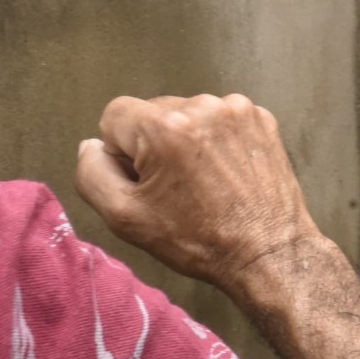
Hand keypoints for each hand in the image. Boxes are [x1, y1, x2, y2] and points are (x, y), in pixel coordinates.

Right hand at [75, 93, 321, 296]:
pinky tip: (226, 174)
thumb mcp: (125, 218)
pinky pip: (219, 119)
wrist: (268, 253)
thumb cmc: (195, 241)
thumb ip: (92, 174)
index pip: (114, 116)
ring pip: (186, 115)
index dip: (120, 153)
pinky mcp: (261, 117)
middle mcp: (202, 105)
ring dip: (185, 141)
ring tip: (203, 183)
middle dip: (152, 145)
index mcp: (164, 127)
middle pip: (152, 112)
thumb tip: (91, 145)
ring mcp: (236, 109)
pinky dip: (216, 140)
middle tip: (173, 189)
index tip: (143, 183)